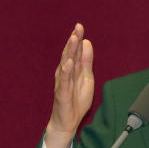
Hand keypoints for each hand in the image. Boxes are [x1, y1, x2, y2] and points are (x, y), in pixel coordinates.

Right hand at [44, 23, 93, 147]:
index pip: (75, 51)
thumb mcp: (86, 78)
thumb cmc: (75, 99)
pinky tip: (68, 63)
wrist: (68, 121)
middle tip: (77, 27)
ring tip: (73, 39)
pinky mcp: (61, 94)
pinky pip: (63, 81)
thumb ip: (86, 61)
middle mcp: (65, 73)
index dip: (77, 39)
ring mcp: (62, 83)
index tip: (80, 26)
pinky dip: (66, 72)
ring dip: (69, 51)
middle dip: (73, 40)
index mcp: (72, 69)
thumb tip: (87, 42)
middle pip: (69, 54)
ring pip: (65, 64)